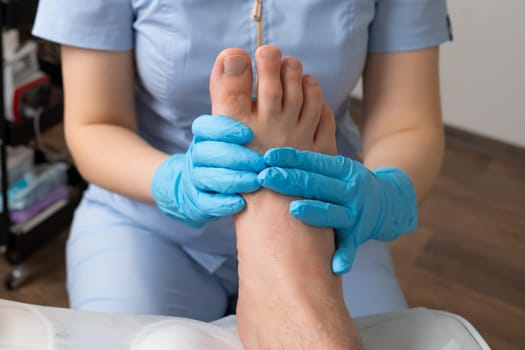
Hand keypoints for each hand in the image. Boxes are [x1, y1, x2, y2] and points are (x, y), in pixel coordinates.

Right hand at [152, 115, 264, 227]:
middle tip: (260, 163)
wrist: (200, 188)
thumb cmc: (229, 158)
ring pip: (207, 177)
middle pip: (208, 152)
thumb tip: (263, 98)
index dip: (226, 128)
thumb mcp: (232, 139)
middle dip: (237, 157)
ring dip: (234, 180)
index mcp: (202, 137)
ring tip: (256, 181)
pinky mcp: (197, 202)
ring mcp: (194, 179)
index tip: (249, 134)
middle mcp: (196, 156)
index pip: (205, 127)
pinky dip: (224, 203)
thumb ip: (246, 123)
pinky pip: (207, 202)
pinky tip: (241, 202)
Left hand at [258, 147, 417, 273]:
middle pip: (317, 184)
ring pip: (333, 212)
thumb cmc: (349, 185)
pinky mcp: (359, 234)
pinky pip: (350, 246)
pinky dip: (344, 256)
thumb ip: (313, 165)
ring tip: (294, 210)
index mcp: (343, 170)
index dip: (291, 159)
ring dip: (314, 211)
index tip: (268, 156)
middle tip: (264, 177)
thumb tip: (272, 156)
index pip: (313, 162)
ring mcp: (356, 213)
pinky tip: (335, 266)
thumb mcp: (338, 168)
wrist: (389, 202)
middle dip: (289, 180)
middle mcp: (351, 190)